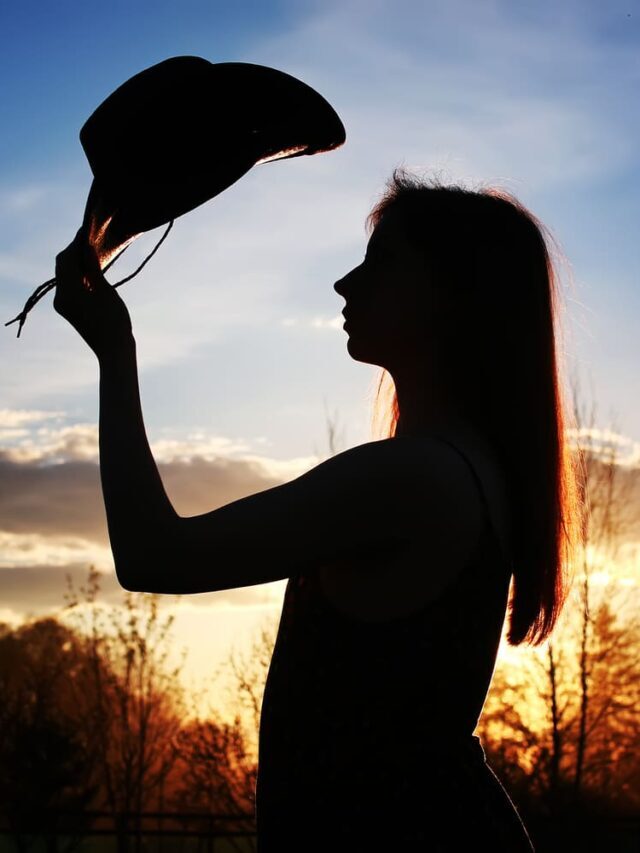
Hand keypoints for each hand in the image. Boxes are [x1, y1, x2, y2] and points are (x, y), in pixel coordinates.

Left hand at [54, 226, 133, 360]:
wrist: (114, 351)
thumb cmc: (114, 322)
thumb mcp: (106, 292)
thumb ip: (94, 269)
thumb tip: (86, 247)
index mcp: (68, 293)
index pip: (66, 259)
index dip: (76, 243)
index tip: (88, 229)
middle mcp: (61, 297)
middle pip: (62, 265)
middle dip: (74, 251)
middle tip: (90, 238)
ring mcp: (64, 304)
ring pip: (65, 274)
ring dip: (76, 261)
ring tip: (93, 250)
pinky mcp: (69, 309)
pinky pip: (70, 284)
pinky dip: (78, 274)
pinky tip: (91, 268)